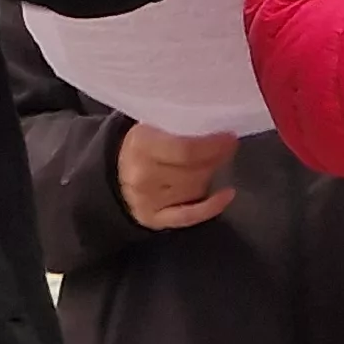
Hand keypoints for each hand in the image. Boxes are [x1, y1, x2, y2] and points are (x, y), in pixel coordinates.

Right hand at [117, 124, 239, 230]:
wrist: (114, 170)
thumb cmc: (142, 144)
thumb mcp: (151, 124)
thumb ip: (178, 126)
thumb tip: (215, 129)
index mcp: (141, 145)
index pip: (186, 150)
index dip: (213, 146)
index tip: (230, 138)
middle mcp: (142, 176)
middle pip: (194, 171)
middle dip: (216, 159)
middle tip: (226, 148)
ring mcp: (147, 200)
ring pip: (194, 190)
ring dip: (210, 176)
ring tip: (214, 163)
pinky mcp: (153, 219)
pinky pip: (188, 216)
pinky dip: (211, 207)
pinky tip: (226, 195)